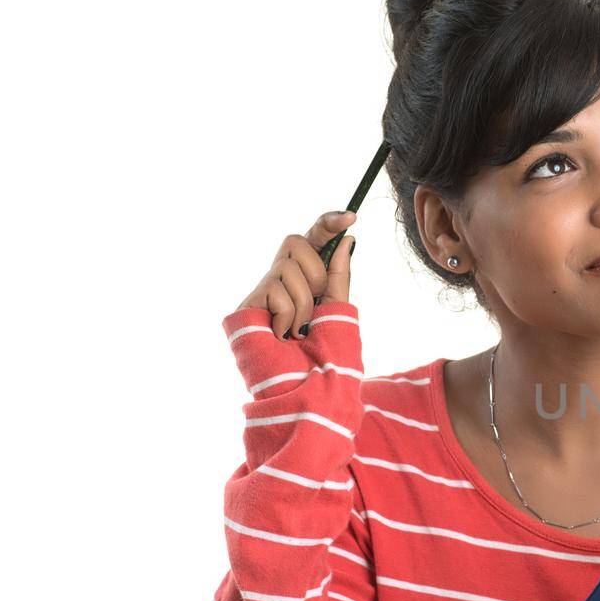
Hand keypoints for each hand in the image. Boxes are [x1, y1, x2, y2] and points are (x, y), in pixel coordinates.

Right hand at [237, 210, 356, 339]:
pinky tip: (282, 335)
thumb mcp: (336, 307)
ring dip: (304, 306)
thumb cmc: (320, 351)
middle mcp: (282, 275)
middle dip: (316, 275)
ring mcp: (263, 288)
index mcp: (307, 274)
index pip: (315, 238)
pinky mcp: (248, 303)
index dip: (330, 223)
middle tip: (314, 309)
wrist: (302, 384)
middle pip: (299, 242)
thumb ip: (339, 275)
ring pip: (291, 270)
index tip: (351, 216)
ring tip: (299, 330)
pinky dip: (288, 318)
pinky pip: (277, 292)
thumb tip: (348, 239)